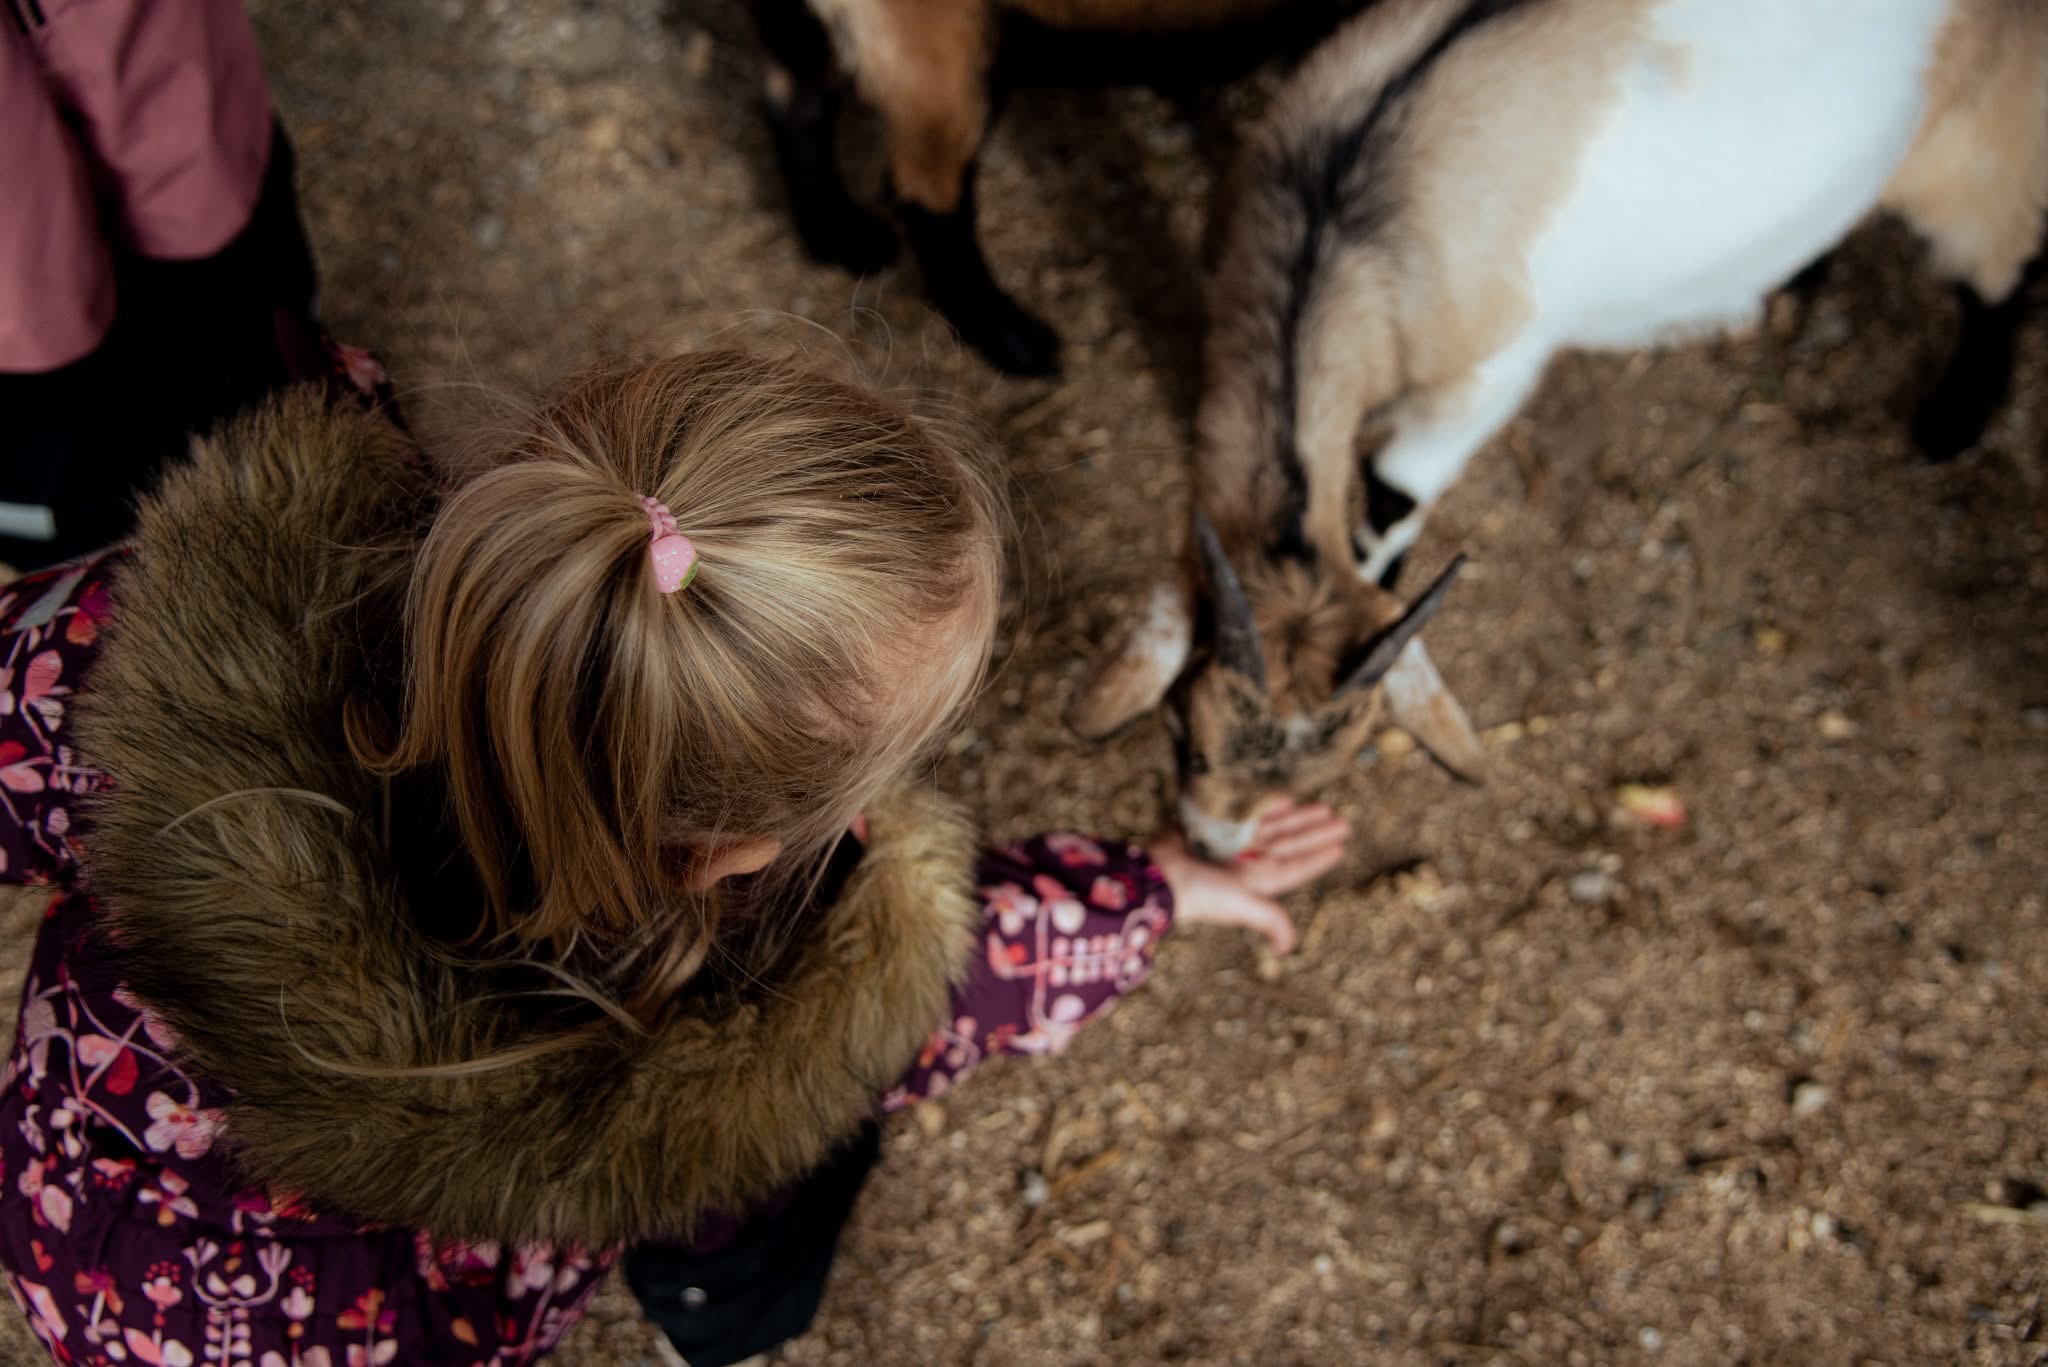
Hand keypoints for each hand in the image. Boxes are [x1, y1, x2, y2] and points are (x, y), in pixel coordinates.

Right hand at [1146, 800, 1350, 954]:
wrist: (1158, 874)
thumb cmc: (1200, 894)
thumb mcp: (1241, 905)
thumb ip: (1269, 919)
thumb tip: (1288, 947)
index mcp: (1257, 880)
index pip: (1296, 868)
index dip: (1318, 859)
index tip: (1341, 847)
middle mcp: (1248, 862)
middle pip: (1290, 844)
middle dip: (1314, 832)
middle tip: (1342, 820)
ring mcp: (1232, 844)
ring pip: (1273, 827)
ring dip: (1297, 817)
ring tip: (1321, 806)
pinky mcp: (1214, 827)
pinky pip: (1245, 813)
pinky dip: (1264, 806)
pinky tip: (1282, 798)